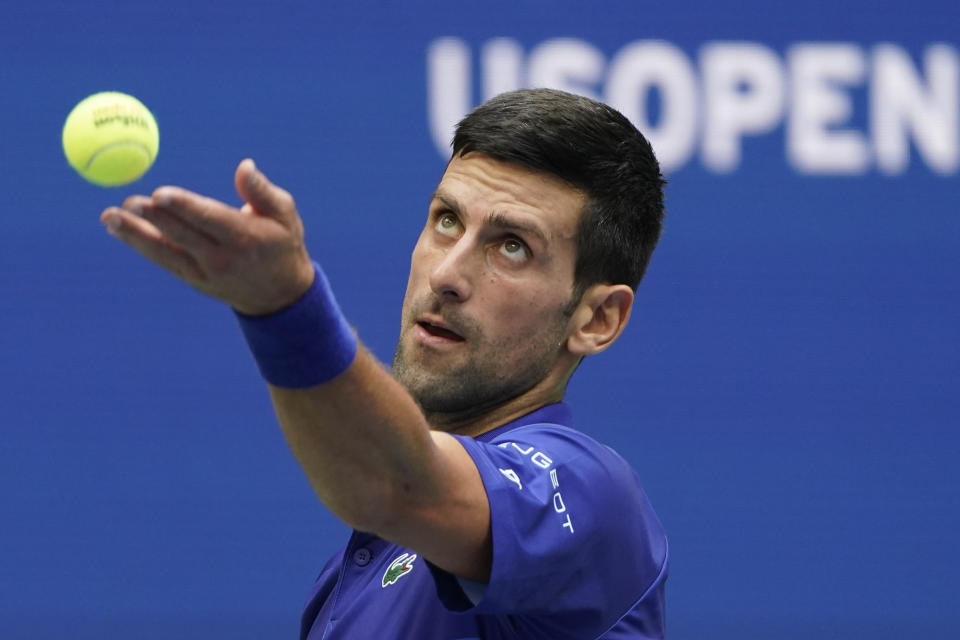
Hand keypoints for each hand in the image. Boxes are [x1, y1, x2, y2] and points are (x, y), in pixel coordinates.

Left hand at [100, 159, 315, 315]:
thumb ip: (262, 191)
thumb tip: (244, 166)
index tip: (161, 194)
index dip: (184, 207)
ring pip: (166, 252)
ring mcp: (205, 272)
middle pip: (183, 236)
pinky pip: (164, 260)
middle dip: (154, 219)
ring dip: (135, 235)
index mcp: (245, 237)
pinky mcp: (192, 279)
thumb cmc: (282, 245)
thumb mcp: (285, 216)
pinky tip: (119, 229)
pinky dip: (140, 244)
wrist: (279, 296)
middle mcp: (222, 258)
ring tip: (110, 216)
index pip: (210, 220)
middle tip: (130, 201)